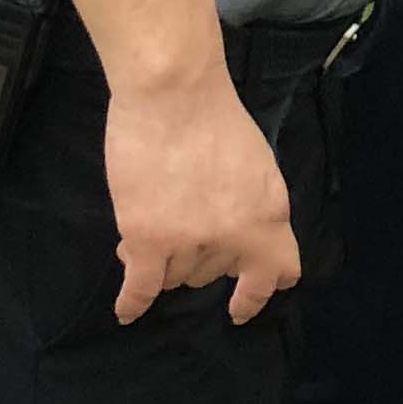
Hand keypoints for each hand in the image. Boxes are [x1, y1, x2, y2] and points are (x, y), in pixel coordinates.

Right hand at [103, 66, 300, 325]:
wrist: (173, 91)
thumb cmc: (214, 115)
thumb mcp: (257, 166)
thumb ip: (253, 206)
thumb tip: (237, 240)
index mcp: (269, 217)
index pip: (275, 273)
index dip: (258, 291)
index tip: (240, 306)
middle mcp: (234, 237)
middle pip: (213, 272)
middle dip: (196, 257)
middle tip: (177, 226)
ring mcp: (190, 241)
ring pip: (176, 276)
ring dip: (163, 261)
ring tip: (148, 231)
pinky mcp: (147, 239)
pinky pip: (141, 285)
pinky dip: (133, 301)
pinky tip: (126, 312)